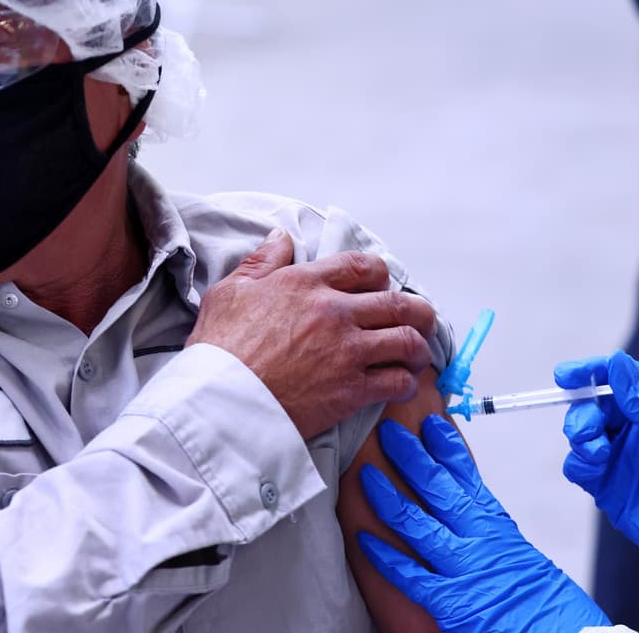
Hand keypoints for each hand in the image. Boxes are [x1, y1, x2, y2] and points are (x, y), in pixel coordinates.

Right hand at [187, 229, 435, 438]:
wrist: (218, 400)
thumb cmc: (218, 349)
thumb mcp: (230, 292)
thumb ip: (262, 261)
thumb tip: (281, 237)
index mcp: (306, 283)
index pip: (362, 266)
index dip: (380, 274)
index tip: (383, 285)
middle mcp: (334, 312)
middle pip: (397, 302)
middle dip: (417, 312)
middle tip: (420, 321)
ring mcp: (347, 351)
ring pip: (407, 341)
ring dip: (418, 348)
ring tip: (417, 355)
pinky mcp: (351, 390)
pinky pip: (397, 381)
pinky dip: (407, 383)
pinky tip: (402, 385)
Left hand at [358, 416, 609, 632]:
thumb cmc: (552, 609)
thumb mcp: (526, 563)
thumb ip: (495, 544)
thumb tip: (474, 528)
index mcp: (499, 529)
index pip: (468, 478)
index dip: (446, 448)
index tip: (430, 425)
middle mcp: (481, 541)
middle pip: (440, 489)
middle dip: (411, 457)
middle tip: (389, 433)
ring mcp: (465, 570)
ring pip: (418, 523)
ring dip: (389, 497)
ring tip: (367, 475)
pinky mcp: (453, 604)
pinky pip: (411, 575)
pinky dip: (386, 557)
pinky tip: (364, 540)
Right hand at [556, 350, 638, 584]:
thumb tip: (617, 362)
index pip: (620, 380)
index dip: (592, 372)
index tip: (568, 374)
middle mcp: (635, 431)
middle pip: (593, 405)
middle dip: (582, 408)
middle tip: (589, 426)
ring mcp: (620, 459)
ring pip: (581, 433)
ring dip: (579, 433)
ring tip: (597, 450)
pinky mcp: (608, 489)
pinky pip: (578, 467)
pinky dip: (577, 462)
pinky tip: (594, 466)